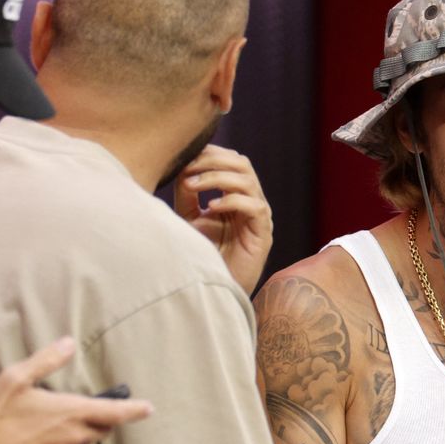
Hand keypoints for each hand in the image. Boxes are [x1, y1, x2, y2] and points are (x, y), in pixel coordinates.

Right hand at [0, 336, 152, 443]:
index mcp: (70, 413)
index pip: (114, 413)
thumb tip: (68, 343)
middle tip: (95, 409)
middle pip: (103, 430)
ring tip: (70, 424)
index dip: (135, 410)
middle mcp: (72, 438)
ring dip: (87, 435)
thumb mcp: (16, 377)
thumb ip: (46, 360)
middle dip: (104, 419)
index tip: (148, 407)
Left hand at [174, 144, 272, 293]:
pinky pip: (254, 206)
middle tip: (188, 170)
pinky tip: (210, 208)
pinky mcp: (263, 232)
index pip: (229, 160)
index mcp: (235, 193)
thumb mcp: (190, 217)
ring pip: (247, 180)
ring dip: (217, 178)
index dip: (209, 154)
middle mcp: (250, 199)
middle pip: (241, 163)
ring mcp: (259, 215)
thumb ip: (188, 193)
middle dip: (213, 161)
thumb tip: (181, 168)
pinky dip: (231, 201)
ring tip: (193, 186)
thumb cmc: (204, 254)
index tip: (184, 159)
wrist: (216, 288)